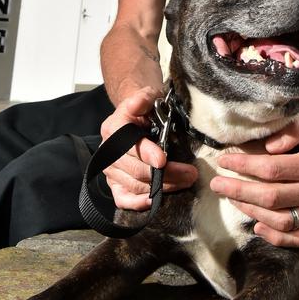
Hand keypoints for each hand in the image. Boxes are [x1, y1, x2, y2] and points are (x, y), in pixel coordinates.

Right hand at [102, 88, 197, 209]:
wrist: (137, 118)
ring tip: (186, 181)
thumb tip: (136, 103)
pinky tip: (156, 200)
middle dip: (166, 174)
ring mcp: (111, 170)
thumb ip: (143, 98)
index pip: (129, 145)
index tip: (164, 159)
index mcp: (113, 128)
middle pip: (135, 169)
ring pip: (135, 185)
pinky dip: (138, 203)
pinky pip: (123, 199)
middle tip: (190, 173)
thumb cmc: (145, 109)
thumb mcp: (147, 96)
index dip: (146, 153)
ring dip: (162, 187)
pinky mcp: (115, 184)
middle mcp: (108, 152)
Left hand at [209, 113, 298, 246]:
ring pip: (280, 220)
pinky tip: (256, 225)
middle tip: (217, 184)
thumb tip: (270, 146)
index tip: (225, 161)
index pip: (273, 169)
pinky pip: (297, 239)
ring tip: (232, 197)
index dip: (245, 166)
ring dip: (251, 210)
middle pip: (272, 197)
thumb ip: (294, 129)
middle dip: (239, 190)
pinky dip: (275, 237)